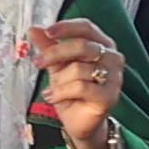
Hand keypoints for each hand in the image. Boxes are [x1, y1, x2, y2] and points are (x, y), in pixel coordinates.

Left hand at [21, 21, 127, 148]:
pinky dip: (62, 92)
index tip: (47, 32)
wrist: (79, 122)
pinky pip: (81, 87)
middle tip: (37, 62)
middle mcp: (113, 58)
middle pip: (82, 45)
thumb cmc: (71, 91)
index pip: (87, 27)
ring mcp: (114, 77)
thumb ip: (48, 46)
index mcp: (102, 45)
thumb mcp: (56, 65)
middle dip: (55, 53)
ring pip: (79, 69)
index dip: (67, 27)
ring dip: (59, 80)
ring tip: (52, 89)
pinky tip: (52, 97)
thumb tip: (33, 29)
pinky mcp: (110, 96)